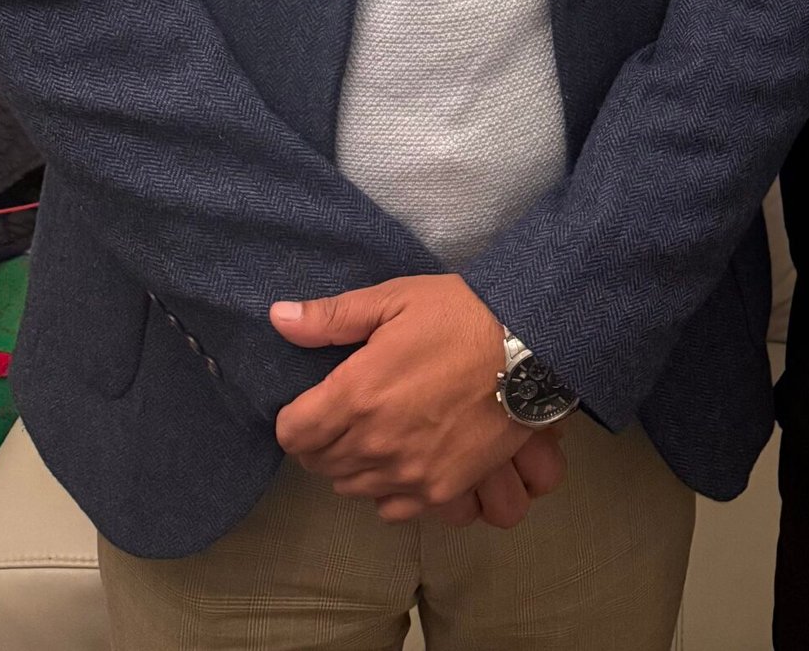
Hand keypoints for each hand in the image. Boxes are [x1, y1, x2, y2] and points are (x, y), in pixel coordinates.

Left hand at [271, 273, 536, 522]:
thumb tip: (278, 318)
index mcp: (356, 395)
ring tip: (372, 433)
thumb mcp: (395, 299)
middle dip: (321, 439)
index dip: (295, 417)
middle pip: (319, 463)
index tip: (311, 402)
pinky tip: (400, 460)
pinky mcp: (441, 491)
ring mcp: (409, 474)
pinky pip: (391, 508)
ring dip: (351, 463)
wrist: (530, 347)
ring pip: (351, 487)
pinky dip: (386, 490)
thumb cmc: (459, 315)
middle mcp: (375, 444)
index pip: (293, 433)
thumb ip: (332, 316)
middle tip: (342, 412)